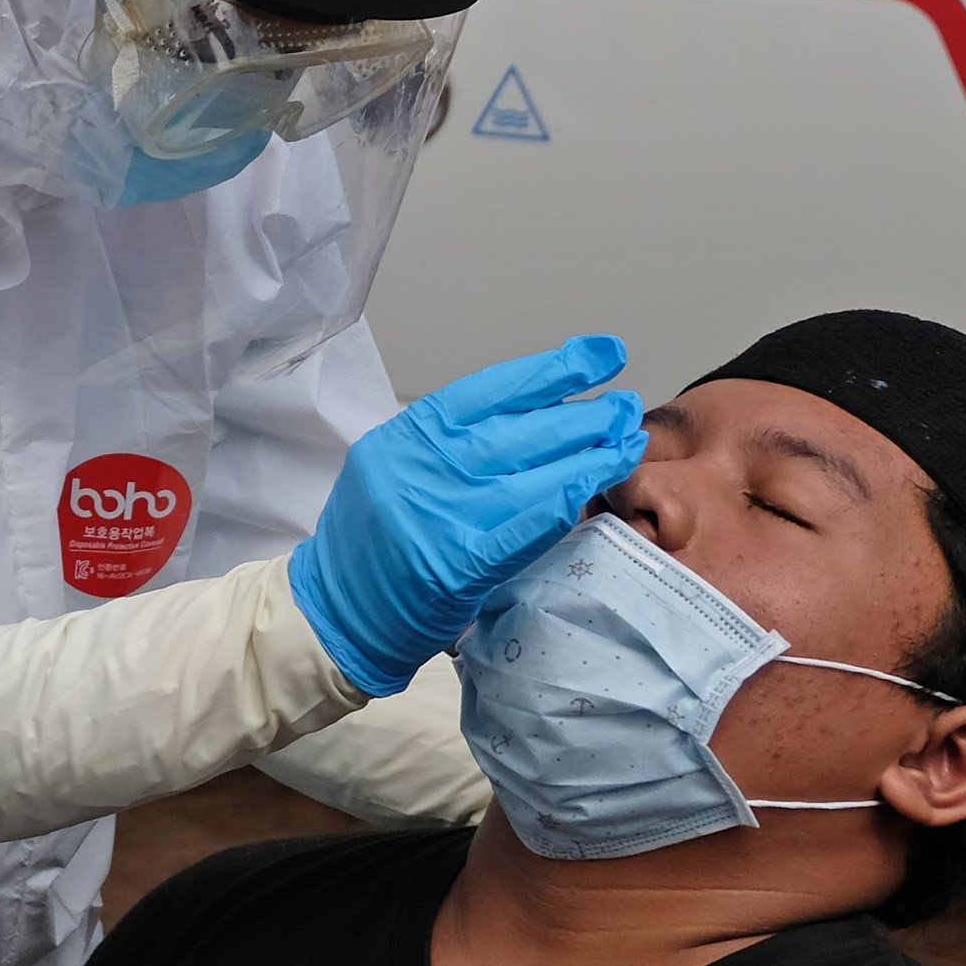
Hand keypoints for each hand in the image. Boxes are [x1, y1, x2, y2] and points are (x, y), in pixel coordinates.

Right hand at [288, 334, 645, 696]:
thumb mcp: (395, 468)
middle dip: (584, 413)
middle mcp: (425, 466)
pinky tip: (599, 481)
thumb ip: (451, 444)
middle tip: (626, 404)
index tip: (599, 355)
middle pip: (521, 428)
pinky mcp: (461, 562)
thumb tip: (532, 417)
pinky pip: (526, 523)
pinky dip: (566, 498)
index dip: (552, 370)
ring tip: (629, 438)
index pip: (491, 389)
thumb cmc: (370, 540)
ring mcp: (443, 513)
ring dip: (590, 452)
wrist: (337, 610)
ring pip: (533, 471)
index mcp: (409, 436)